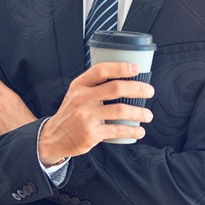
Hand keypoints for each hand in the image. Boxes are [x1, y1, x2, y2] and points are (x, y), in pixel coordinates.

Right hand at [37, 62, 153, 165]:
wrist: (54, 137)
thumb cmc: (71, 114)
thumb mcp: (76, 94)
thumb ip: (94, 86)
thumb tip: (123, 79)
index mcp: (80, 85)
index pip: (101, 70)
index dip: (120, 68)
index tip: (136, 69)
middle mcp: (82, 99)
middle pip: (115, 88)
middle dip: (137, 89)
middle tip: (149, 91)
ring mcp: (87, 116)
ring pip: (120, 110)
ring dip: (139, 112)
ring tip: (148, 115)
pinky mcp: (91, 133)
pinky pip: (117, 130)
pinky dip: (132, 130)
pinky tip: (139, 130)